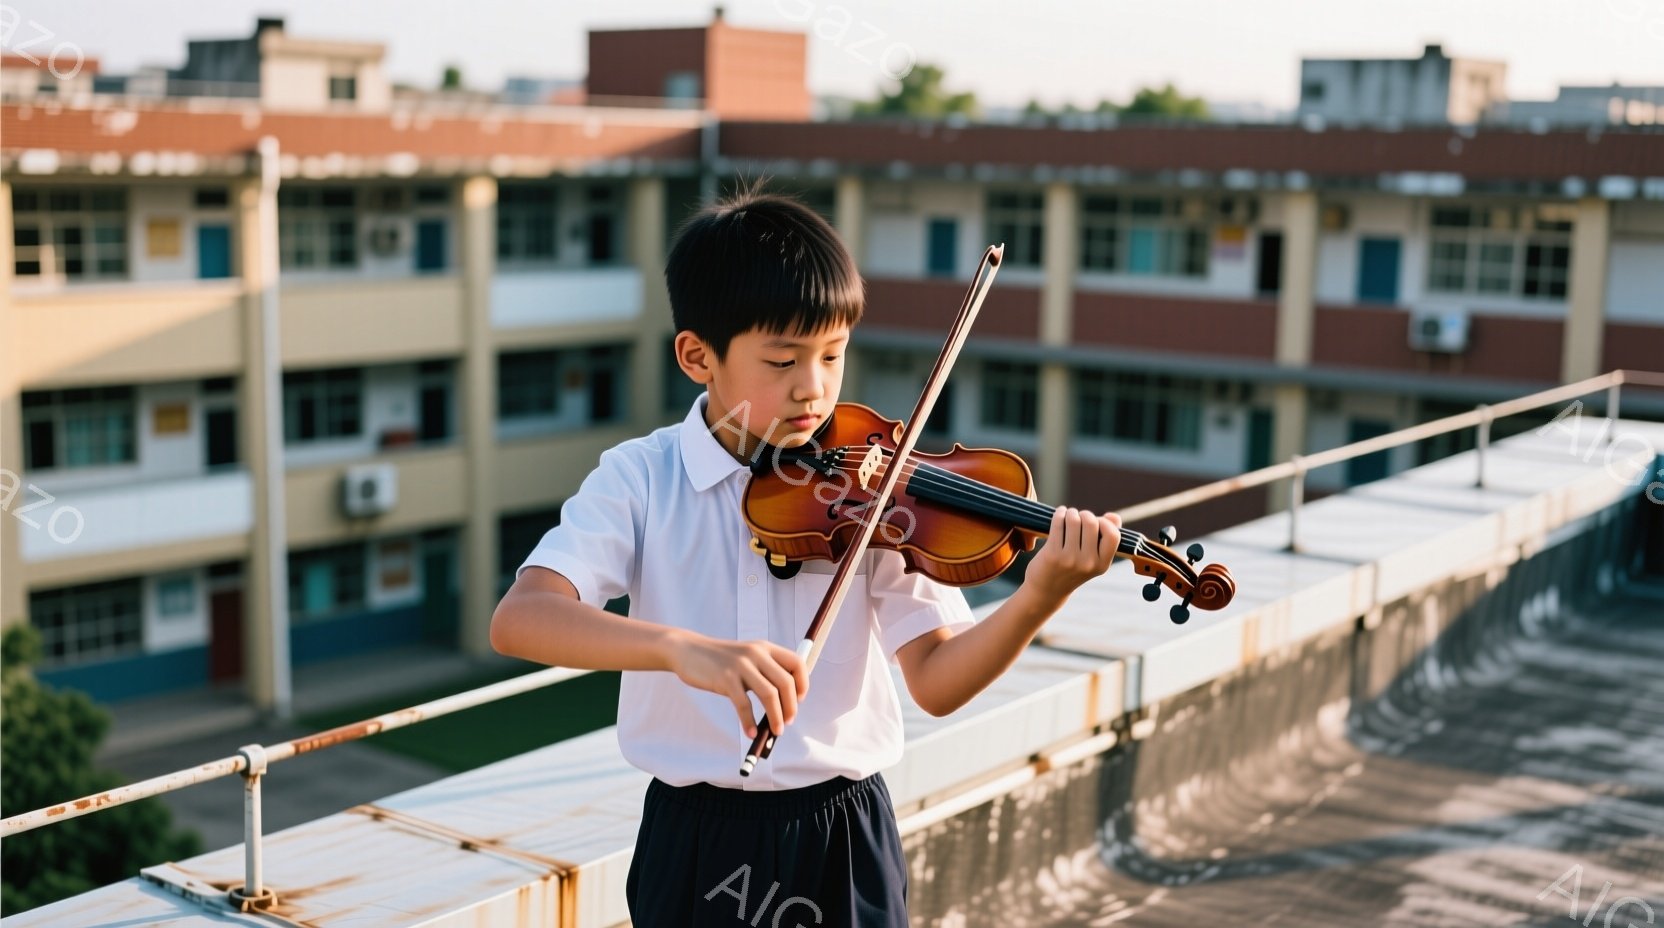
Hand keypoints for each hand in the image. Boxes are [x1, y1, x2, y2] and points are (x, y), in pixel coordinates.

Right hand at [667, 633, 809, 738]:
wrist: (688, 650)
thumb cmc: (720, 661)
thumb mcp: (746, 658)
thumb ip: (764, 672)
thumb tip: (784, 705)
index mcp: (765, 648)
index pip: (797, 663)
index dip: (803, 684)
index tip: (799, 701)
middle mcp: (756, 654)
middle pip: (786, 683)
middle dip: (791, 707)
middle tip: (788, 722)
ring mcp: (741, 666)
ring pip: (769, 695)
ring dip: (776, 717)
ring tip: (775, 731)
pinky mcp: (725, 679)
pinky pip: (743, 705)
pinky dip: (749, 722)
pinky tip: (751, 733)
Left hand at [1023, 506, 1121, 604]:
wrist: (1047, 590)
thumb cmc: (1072, 569)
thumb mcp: (1093, 559)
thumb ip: (1106, 538)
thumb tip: (1113, 516)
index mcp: (1102, 565)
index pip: (1113, 535)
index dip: (1105, 523)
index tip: (1096, 523)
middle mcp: (1088, 563)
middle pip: (1091, 523)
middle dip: (1084, 514)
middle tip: (1078, 517)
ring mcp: (1070, 559)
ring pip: (1074, 520)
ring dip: (1070, 513)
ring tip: (1068, 515)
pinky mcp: (1052, 554)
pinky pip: (1058, 523)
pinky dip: (1059, 514)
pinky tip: (1060, 514)